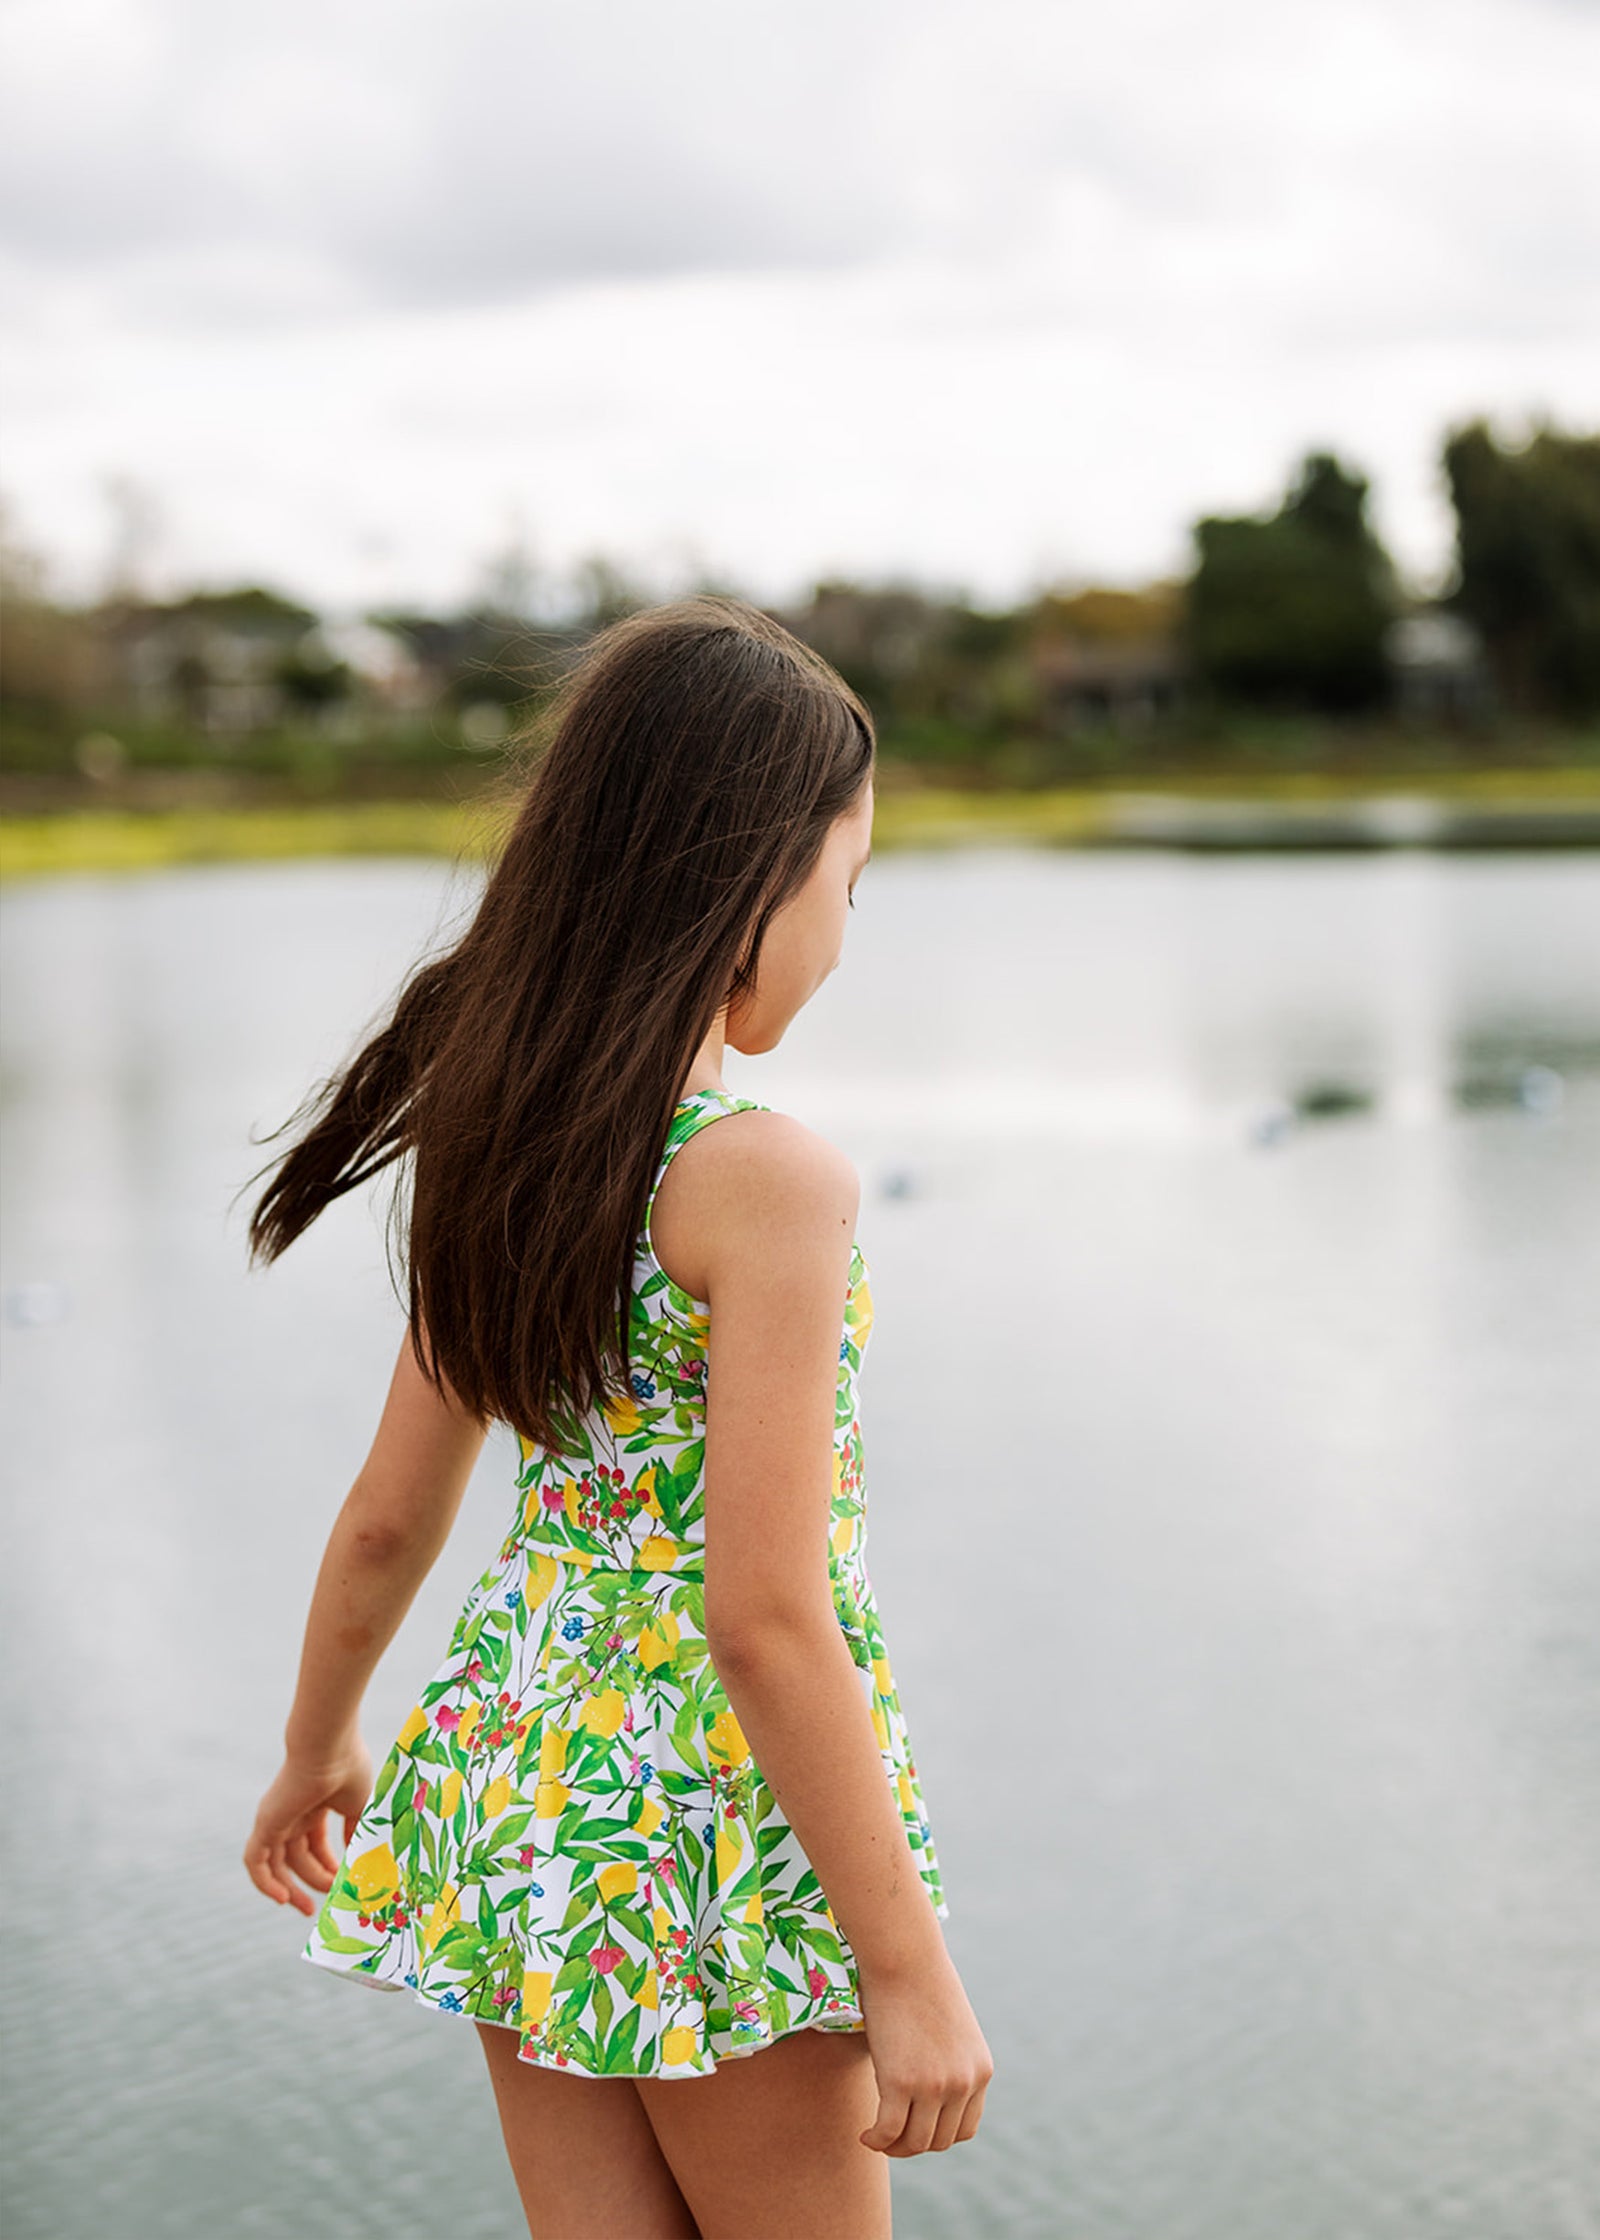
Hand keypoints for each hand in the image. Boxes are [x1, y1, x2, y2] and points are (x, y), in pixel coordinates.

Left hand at [243, 1739, 373, 1916]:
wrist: (328, 1746)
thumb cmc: (348, 1767)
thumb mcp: (360, 1804)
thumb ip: (357, 1829)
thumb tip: (360, 1853)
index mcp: (314, 1805)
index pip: (316, 1845)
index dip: (328, 1866)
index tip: (345, 1882)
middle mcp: (292, 1814)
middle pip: (297, 1857)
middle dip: (312, 1881)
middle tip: (326, 1902)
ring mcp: (276, 1819)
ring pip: (276, 1864)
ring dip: (289, 1889)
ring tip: (307, 1908)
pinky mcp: (264, 1824)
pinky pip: (255, 1862)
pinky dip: (265, 1883)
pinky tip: (283, 1899)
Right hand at [856, 1951, 993, 2155]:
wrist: (904, 1955)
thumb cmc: (921, 1983)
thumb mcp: (951, 2028)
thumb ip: (950, 2061)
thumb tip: (929, 2092)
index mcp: (981, 2071)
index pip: (964, 2129)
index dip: (937, 2135)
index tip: (914, 2128)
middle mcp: (963, 2082)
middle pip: (939, 2141)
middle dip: (913, 2143)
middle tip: (889, 2134)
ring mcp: (934, 2085)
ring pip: (914, 2142)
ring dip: (893, 2146)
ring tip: (876, 2135)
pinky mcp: (900, 2082)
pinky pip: (887, 2131)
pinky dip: (875, 2139)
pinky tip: (865, 2134)